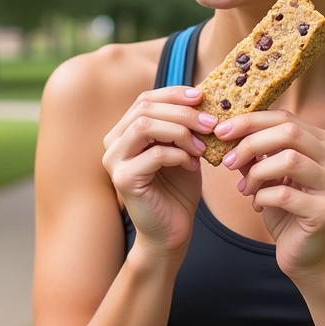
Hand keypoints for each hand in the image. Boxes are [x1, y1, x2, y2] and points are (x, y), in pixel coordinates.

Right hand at [102, 86, 215, 260]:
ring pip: (145, 126)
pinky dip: (179, 155)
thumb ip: (184, 125)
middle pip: (145, 109)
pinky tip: (193, 166)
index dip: (173, 93)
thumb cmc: (177, 190)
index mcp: (124, 132)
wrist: (171, 232)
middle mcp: (113, 143)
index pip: (145, 99)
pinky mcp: (123, 179)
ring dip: (180, 131)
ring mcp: (114, 161)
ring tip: (202, 146)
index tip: (202, 96)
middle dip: (183, 113)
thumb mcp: (183, 149)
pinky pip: (154, 155)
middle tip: (211, 123)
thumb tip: (202, 95)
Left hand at [215, 110, 324, 278]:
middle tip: (227, 160)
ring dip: (257, 172)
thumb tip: (226, 130)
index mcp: (324, 144)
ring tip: (244, 188)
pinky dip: (262, 197)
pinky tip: (257, 205)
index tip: (221, 131)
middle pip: (290, 132)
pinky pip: (284, 194)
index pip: (286, 118)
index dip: (250, 121)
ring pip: (289, 160)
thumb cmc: (286, 210)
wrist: (306, 255)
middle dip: (250, 142)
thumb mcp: (268, 175)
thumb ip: (255, 152)